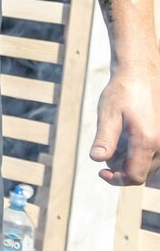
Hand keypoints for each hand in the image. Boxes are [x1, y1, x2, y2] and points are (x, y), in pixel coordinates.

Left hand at [88, 58, 159, 185]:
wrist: (142, 71)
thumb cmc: (123, 91)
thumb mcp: (108, 114)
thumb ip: (105, 139)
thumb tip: (97, 159)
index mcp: (147, 141)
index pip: (134, 176)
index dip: (116, 179)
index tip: (101, 171)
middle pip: (142, 172)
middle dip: (121, 168)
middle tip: (107, 149)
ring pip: (149, 164)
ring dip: (131, 159)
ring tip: (118, 138)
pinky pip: (155, 153)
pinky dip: (140, 151)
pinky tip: (128, 135)